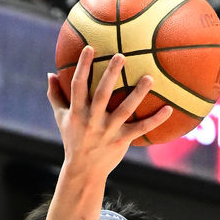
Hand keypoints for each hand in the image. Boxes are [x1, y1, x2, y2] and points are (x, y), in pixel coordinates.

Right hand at [46, 49, 171, 172]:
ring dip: (138, 94)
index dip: (83, 67)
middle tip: (121, 56)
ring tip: (149, 78)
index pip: (78, 85)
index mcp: (77, 112)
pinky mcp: (121, 140)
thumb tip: (50, 73)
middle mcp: (93, 120)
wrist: (83, 171)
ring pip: (125, 110)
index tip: (89, 48)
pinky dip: (155, 120)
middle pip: (102, 94)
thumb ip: (56, 95)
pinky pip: (140, 129)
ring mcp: (108, 131)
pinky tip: (169, 109)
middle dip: (111, 75)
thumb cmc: (73, 140)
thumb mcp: (61, 118)